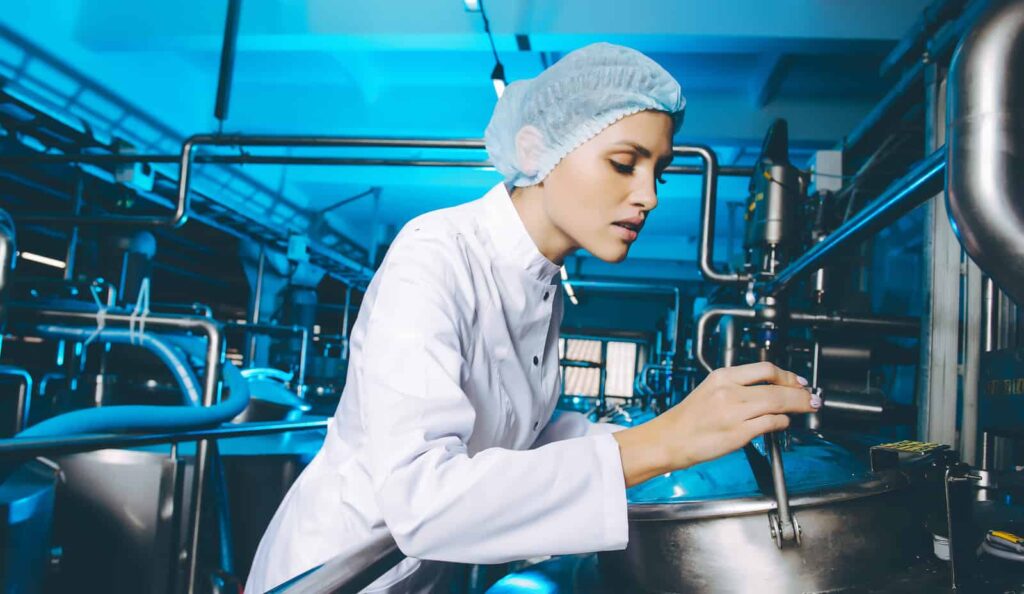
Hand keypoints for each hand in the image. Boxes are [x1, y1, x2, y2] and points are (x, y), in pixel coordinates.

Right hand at [613, 362, 817, 486]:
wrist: (669, 439)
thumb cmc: (688, 419)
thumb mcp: (710, 391)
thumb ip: (738, 387)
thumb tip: (769, 389)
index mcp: (723, 377)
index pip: (765, 369)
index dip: (787, 375)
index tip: (798, 382)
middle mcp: (729, 392)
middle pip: (776, 387)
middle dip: (801, 393)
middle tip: (812, 397)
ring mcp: (734, 413)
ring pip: (777, 404)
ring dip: (797, 406)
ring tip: (806, 409)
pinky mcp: (738, 434)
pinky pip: (770, 424)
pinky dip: (782, 423)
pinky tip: (783, 423)